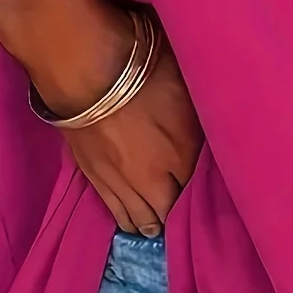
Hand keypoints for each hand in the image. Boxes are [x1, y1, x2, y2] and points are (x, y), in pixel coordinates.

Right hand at [24, 0, 203, 237]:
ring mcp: (120, 180)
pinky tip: (130, 220)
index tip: (208, 198)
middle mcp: (153, 177)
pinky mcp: (92, 176)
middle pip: (167, 212)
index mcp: (183, 155)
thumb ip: (198, 115)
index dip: (202, 195)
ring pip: (139, 217)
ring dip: (150, 223)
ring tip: (156, 227)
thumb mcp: (186, 83)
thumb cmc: (141, 64)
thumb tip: (206, 127)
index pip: (197, 190)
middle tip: (182, 220)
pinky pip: (113, 209)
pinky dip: (125, 217)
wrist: (83, 66)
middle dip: (176, 217)